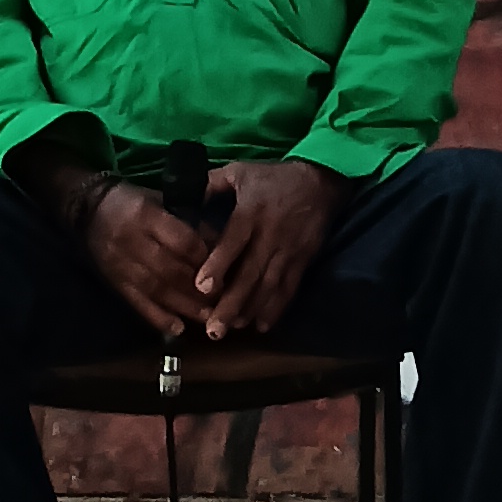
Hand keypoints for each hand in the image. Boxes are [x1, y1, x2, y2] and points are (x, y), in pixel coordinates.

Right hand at [84, 183, 210, 339]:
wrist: (87, 209)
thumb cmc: (132, 201)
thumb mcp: (161, 200)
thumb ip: (188, 223)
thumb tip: (221, 245)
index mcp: (145, 215)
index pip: (182, 241)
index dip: (205, 258)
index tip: (226, 269)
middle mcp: (131, 241)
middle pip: (170, 270)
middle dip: (199, 288)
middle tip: (225, 300)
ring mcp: (120, 265)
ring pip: (157, 290)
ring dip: (185, 307)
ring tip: (209, 318)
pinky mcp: (114, 282)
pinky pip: (137, 303)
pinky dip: (158, 318)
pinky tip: (178, 329)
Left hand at [193, 160, 338, 339]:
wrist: (320, 180)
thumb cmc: (273, 177)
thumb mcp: (240, 171)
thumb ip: (210, 184)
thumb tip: (181, 196)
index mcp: (251, 212)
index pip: (233, 242)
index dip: (218, 265)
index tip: (202, 288)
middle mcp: (270, 235)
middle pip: (250, 274)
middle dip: (231, 303)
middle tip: (214, 328)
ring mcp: (289, 251)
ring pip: (269, 286)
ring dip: (251, 310)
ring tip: (233, 329)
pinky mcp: (303, 260)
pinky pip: (289, 288)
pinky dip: (276, 308)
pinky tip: (262, 325)